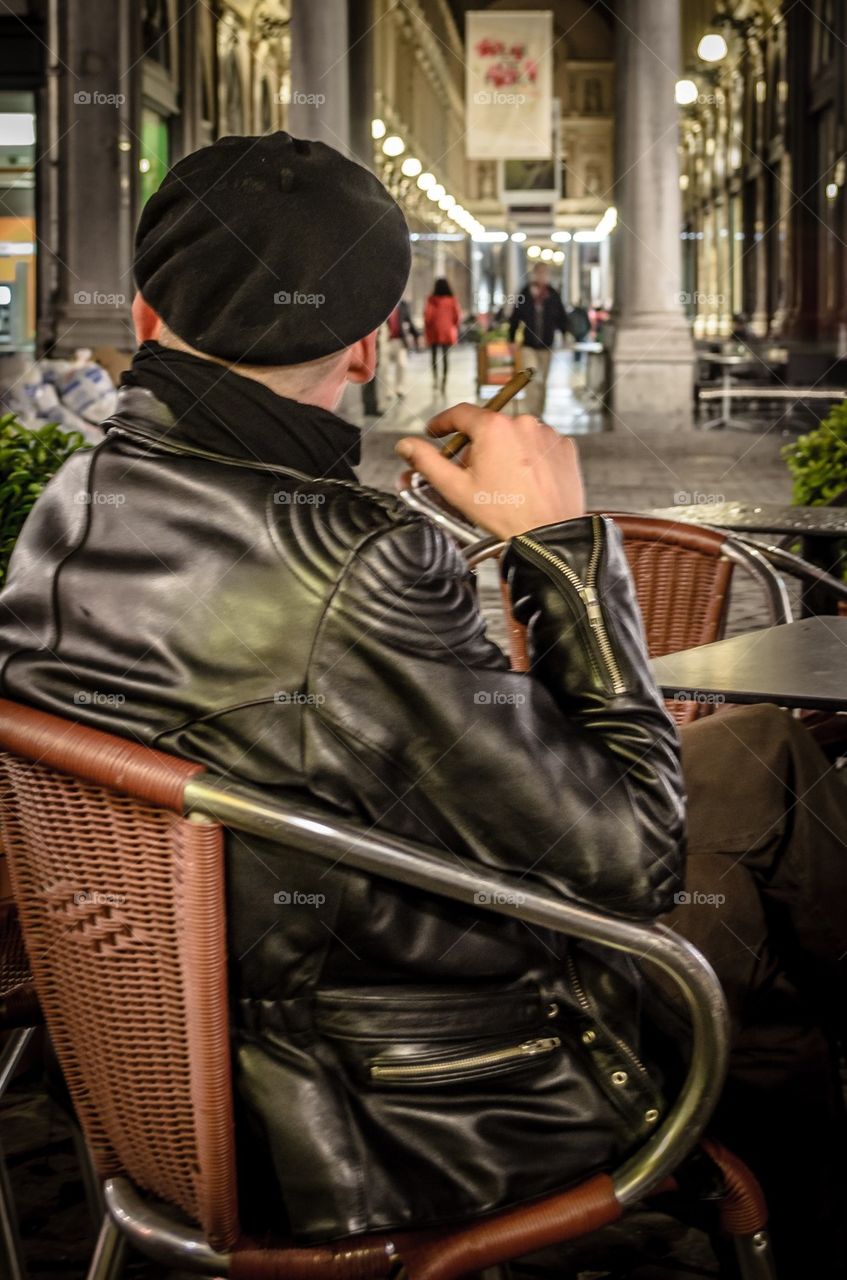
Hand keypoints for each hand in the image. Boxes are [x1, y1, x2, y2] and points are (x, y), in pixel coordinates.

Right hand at [395, 403, 584, 538]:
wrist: (548, 533)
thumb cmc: (506, 513)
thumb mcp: (456, 489)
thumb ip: (427, 462)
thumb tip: (406, 446)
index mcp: (493, 428)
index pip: (460, 412)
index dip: (443, 422)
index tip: (436, 430)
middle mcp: (522, 423)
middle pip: (489, 427)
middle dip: (477, 447)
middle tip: (473, 474)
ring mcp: (546, 434)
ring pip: (515, 436)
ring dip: (504, 452)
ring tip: (503, 483)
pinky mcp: (564, 447)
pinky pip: (538, 445)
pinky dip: (528, 458)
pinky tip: (524, 481)